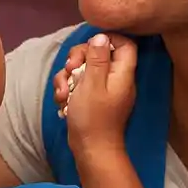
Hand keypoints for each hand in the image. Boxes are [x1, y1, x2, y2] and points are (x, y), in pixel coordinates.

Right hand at [59, 34, 136, 154]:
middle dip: (79, 58)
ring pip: (83, 69)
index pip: (125, 44)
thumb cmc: (93, 118)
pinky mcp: (91, 99)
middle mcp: (115, 79)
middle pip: (99, 54)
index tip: (88, 45)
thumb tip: (101, 36)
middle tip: (70, 69)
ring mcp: (103, 90)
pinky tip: (62, 102)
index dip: (107, 38)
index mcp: (122, 73)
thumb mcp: (92, 83)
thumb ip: (97, 58)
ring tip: (63, 93)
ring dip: (68, 77)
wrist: (91, 151)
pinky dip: (68, 90)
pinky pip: (79, 85)